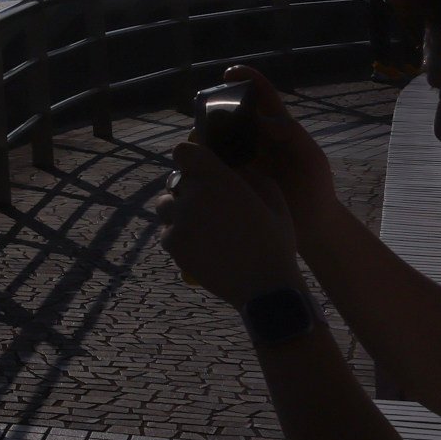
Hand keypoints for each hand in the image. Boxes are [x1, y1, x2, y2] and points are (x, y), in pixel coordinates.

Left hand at [162, 129, 305, 307]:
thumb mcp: (274, 199)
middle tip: (208, 206)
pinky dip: (179, 236)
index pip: (183, 151)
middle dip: (188, 189)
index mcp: (218, 179)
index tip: (200, 169)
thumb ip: (250, 174)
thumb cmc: (274, 242)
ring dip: (178, 211)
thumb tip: (231, 164)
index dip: (190, 159)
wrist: (265, 288)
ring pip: (165, 205)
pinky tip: (201, 246)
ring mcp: (180, 220)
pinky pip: (167, 231)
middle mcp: (193, 196)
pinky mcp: (173, 244)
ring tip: (203, 226)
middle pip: (175, 180)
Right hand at [204, 64, 337, 227]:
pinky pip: (208, 165)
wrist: (313, 226)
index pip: (260, 94)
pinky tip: (196, 165)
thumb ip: (292, 133)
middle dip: (211, 107)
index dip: (245, 78)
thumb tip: (262, 120)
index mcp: (274, 125)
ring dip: (202, 135)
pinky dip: (198, 161)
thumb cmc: (317, 187)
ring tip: (201, 144)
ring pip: (211, 137)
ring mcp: (239, 158)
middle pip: (226, 112)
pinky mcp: (229, 179)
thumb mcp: (311, 157)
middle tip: (206, 115)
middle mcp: (253, 137)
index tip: (230, 73)